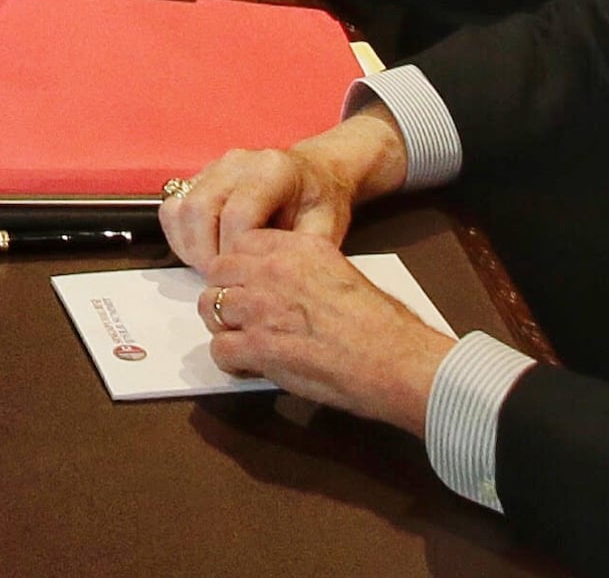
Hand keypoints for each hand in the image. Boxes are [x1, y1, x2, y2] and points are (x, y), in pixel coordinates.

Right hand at [158, 109, 407, 266]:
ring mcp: (214, 167)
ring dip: (190, 247)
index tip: (245, 277)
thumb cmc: (322, 202)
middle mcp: (237, 162)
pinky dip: (180, 236)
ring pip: (180, 208)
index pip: (237, 215)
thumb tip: (269, 284)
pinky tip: (202, 252)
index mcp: (272, 170)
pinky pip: (173, 207)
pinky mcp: (199, 177)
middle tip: (224, 280)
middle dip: (206, 253)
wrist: (317, 173)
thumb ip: (298, 253)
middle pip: (199, 209)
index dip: (235, 253)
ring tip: (215, 269)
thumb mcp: (326, 229)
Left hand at [193, 230, 453, 431]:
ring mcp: (262, 307)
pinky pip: (219, 349)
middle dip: (224, 293)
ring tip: (242, 341)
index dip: (240, 267)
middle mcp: (273, 270)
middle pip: (219, 272)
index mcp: (297, 247)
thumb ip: (305, 271)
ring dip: (223, 326)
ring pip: (210, 307)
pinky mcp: (259, 347)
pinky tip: (248, 366)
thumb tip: (286, 284)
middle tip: (239, 315)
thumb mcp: (343, 272)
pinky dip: (230, 361)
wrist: (397, 360)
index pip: (241, 242)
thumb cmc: (383, 324)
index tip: (246, 283)